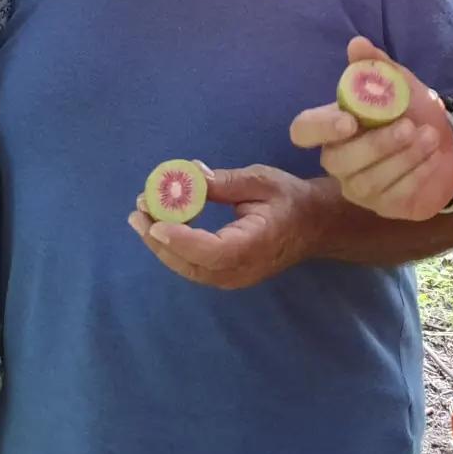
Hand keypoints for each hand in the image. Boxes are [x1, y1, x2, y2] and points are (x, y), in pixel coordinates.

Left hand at [127, 162, 322, 288]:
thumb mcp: (261, 181)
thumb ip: (224, 183)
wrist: (314, 225)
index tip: (155, 222)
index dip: (181, 239)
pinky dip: (173, 247)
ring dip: (161, 244)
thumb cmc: (290, 198)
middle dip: (159, 239)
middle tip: (138, 211)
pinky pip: (194, 266)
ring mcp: (233, 278)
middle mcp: (241, 270)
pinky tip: (159, 225)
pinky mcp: (226, 275)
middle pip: (192, 264)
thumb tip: (189, 176)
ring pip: (189, 268)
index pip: (213, 251)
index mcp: (255, 245)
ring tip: (140, 216)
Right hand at [289, 37, 452, 220]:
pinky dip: (418, 174)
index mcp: (333, 126)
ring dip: (403, 158)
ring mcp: (359, 188)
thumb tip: (357, 44)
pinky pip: (394, 195)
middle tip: (409, 127)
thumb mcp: (399, 83)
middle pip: (338, 160)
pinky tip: (434, 158)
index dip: (321, 128)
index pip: (304, 131)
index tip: (349, 120)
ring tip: (430, 137)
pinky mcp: (384, 207)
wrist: (450, 142)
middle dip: (376, 144)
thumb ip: (376, 66)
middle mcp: (338, 160)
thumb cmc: (413, 110)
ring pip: (368, 181)